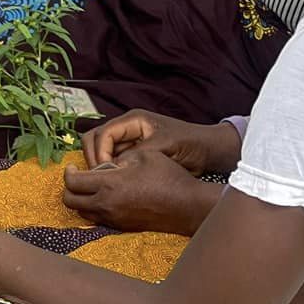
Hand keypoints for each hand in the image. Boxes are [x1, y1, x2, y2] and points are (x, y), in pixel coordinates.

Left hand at [61, 148, 219, 236]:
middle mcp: (107, 204)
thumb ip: (117, 158)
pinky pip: (98, 220)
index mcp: (109, 184)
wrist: (188, 206)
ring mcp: (115, 219)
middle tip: (76, 176)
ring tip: (90, 187)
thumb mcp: (142, 155)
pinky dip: (94, 209)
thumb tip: (104, 164)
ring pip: (82, 213)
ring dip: (80, 200)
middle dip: (69, 187)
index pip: (72, 182)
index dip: (68, 172)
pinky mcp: (124, 227)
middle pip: (70, 201)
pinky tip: (106, 197)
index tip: (72, 165)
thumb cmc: (168, 176)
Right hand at [80, 109, 239, 173]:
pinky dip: (110, 171)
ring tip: (109, 181)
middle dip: (94, 157)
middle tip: (101, 177)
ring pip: (100, 150)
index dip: (100, 152)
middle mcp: (127, 128)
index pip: (104, 132)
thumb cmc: (191, 143)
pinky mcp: (133, 154)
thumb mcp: (166, 147)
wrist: (209, 151)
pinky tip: (117, 182)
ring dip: (100, 165)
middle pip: (95, 138)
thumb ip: (140, 153)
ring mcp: (129, 141)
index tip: (106, 171)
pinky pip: (112, 160)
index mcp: (134, 120)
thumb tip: (116, 167)